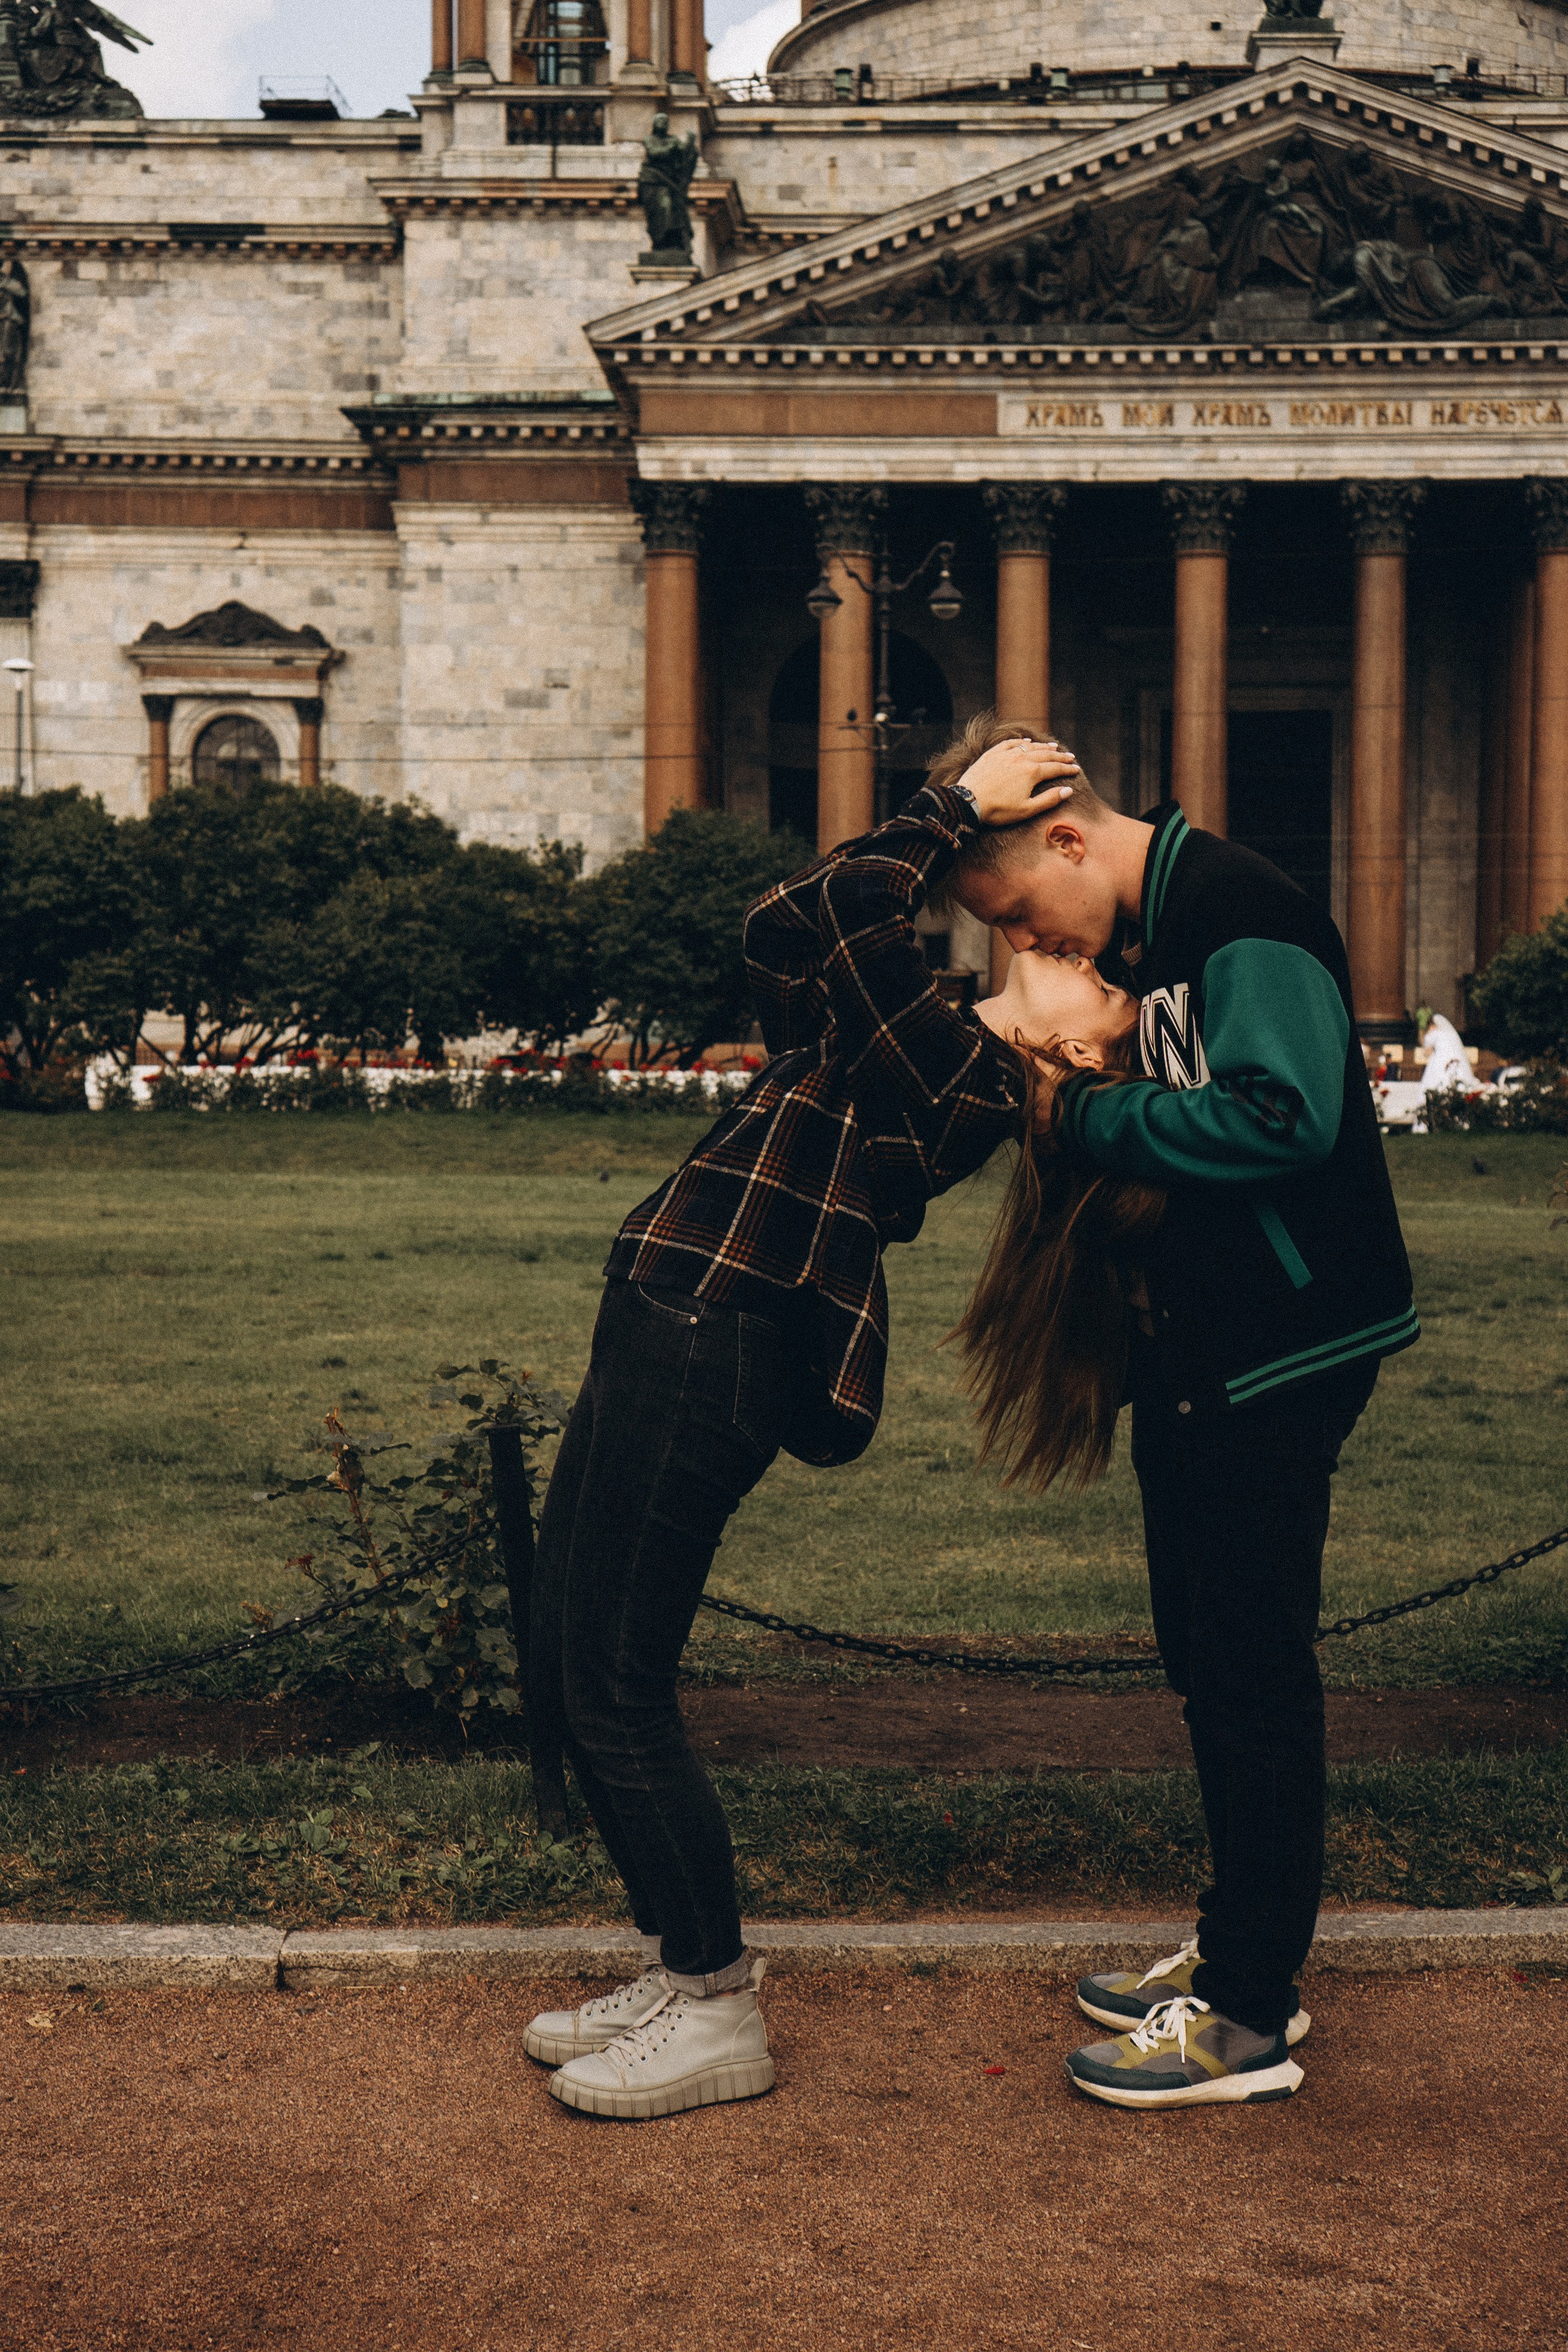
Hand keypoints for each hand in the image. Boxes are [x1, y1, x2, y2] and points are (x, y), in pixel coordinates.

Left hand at [959, 737, 1080, 827]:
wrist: (969, 801)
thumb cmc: (998, 810)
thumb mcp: (1027, 810)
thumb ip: (1049, 799)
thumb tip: (1068, 790)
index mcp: (1032, 772)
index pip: (1055, 768)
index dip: (1068, 769)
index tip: (1077, 769)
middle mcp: (1021, 758)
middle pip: (1046, 755)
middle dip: (1060, 757)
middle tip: (1071, 757)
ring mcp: (1006, 754)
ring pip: (1030, 746)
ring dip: (1044, 747)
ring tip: (1054, 747)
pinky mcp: (992, 754)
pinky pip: (1011, 743)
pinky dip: (1021, 741)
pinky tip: (1027, 741)